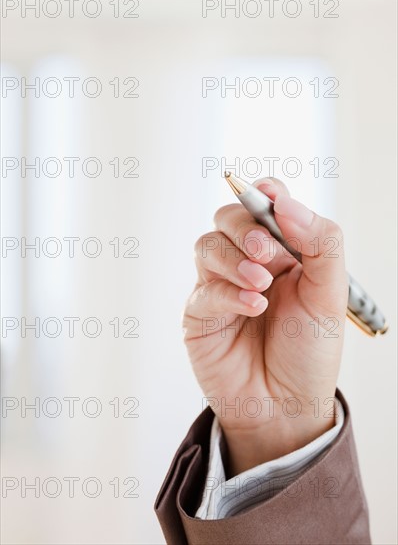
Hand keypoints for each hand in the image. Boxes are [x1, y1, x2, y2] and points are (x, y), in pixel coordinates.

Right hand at [183, 178, 347, 475]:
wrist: (286, 406)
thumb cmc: (309, 350)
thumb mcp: (330, 294)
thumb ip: (320, 243)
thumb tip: (286, 203)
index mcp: (281, 251)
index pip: (265, 204)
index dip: (264, 194)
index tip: (270, 196)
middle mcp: (246, 262)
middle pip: (228, 218)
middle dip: (245, 229)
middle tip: (267, 254)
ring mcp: (219, 285)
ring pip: (207, 246)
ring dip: (234, 260)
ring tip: (261, 286)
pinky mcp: (200, 313)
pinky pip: (204, 289)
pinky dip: (228, 293)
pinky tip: (253, 307)